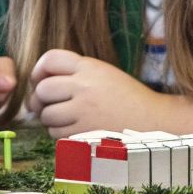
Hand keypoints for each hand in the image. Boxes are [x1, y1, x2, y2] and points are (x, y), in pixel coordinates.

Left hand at [26, 48, 168, 136]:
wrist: (154, 123)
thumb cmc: (128, 99)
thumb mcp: (105, 74)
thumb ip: (76, 74)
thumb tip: (39, 85)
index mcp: (90, 67)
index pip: (50, 59)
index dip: (38, 70)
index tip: (39, 81)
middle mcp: (84, 86)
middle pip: (43, 89)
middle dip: (40, 100)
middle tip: (45, 106)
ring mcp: (83, 111)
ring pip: (47, 115)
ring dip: (50, 120)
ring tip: (65, 120)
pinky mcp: (84, 133)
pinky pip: (56, 134)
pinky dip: (60, 134)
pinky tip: (75, 130)